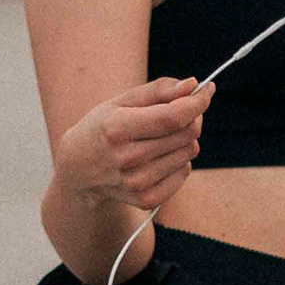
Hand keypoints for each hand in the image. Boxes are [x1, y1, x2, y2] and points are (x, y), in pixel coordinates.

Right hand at [71, 76, 208, 212]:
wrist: (77, 170)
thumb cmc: (102, 128)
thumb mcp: (120, 102)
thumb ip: (158, 90)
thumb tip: (192, 85)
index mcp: (117, 128)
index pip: (173, 116)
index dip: (197, 102)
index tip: (207, 89)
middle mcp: (127, 158)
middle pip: (187, 133)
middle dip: (191, 117)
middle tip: (179, 112)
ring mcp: (137, 183)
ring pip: (189, 152)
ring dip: (183, 139)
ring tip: (160, 137)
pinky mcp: (146, 199)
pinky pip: (185, 172)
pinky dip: (179, 160)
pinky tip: (159, 157)